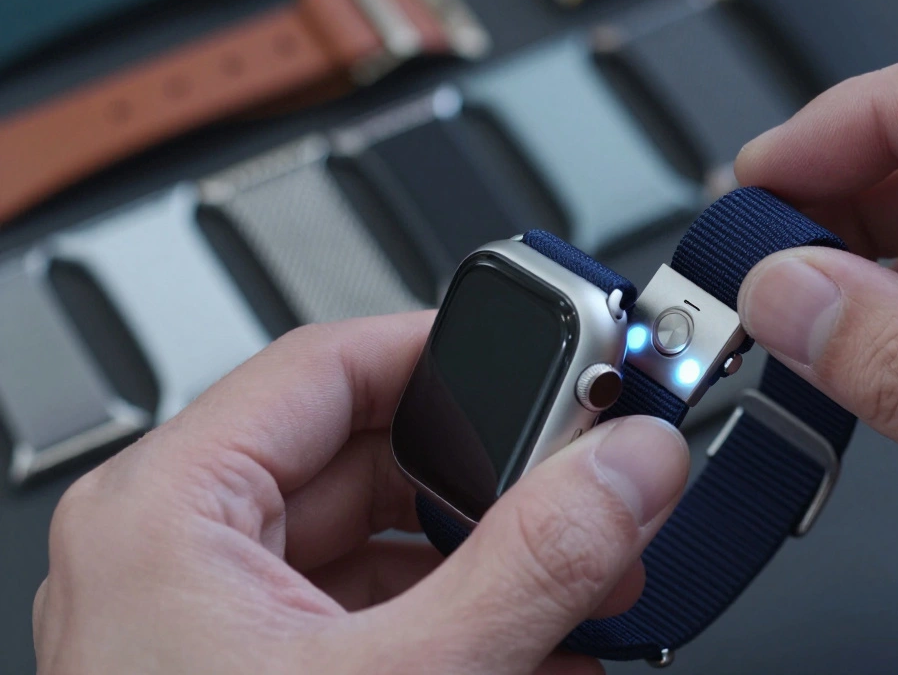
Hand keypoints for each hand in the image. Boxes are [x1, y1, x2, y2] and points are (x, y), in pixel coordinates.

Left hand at [32, 314, 688, 674]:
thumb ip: (535, 562)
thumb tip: (628, 465)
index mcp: (170, 513)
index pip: (331, 363)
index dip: (455, 352)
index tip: (556, 368)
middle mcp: (184, 555)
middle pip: (375, 457)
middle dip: (503, 480)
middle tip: (594, 491)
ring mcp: (223, 624)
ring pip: (390, 544)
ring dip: (500, 563)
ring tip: (591, 585)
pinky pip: (382, 617)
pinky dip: (469, 628)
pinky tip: (549, 660)